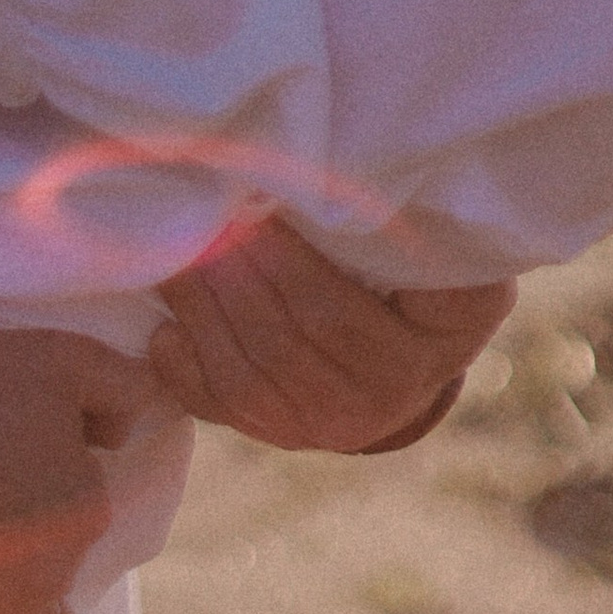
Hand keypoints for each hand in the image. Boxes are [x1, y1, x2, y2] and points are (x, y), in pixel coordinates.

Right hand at [0, 323, 153, 613]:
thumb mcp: (66, 356)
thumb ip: (122, 390)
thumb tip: (124, 434)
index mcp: (86, 508)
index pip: (83, 508)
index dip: (46, 478)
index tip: (0, 455)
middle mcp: (57, 572)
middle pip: (60, 567)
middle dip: (32, 541)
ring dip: (19, 601)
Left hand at [149, 212, 515, 454]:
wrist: (417, 346)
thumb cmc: (426, 265)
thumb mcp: (446, 239)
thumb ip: (412, 219)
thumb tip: (344, 178)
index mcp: (442, 337)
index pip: (356, 308)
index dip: (296, 266)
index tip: (256, 213)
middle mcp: (395, 395)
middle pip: (298, 336)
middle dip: (241, 275)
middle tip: (200, 221)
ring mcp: (337, 427)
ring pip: (254, 375)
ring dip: (206, 312)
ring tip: (177, 257)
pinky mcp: (287, 435)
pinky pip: (229, 409)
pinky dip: (188, 373)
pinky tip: (165, 332)